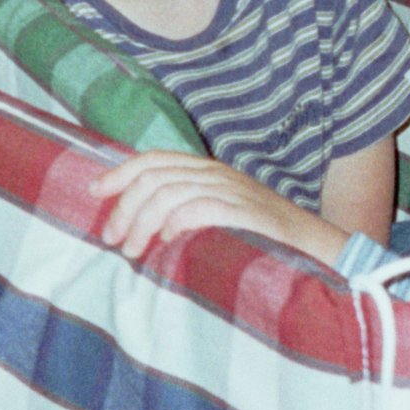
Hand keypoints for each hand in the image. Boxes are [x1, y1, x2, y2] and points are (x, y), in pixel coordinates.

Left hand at [91, 151, 344, 264]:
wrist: (313, 248)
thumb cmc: (261, 239)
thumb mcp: (218, 215)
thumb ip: (185, 210)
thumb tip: (137, 225)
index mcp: (207, 170)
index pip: (155, 159)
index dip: (121, 172)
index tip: (95, 192)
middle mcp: (216, 175)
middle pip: (154, 177)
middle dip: (124, 207)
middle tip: (112, 237)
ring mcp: (231, 192)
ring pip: (168, 193)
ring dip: (142, 223)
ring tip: (132, 250)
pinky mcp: (244, 213)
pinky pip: (198, 208)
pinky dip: (175, 223)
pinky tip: (168, 242)